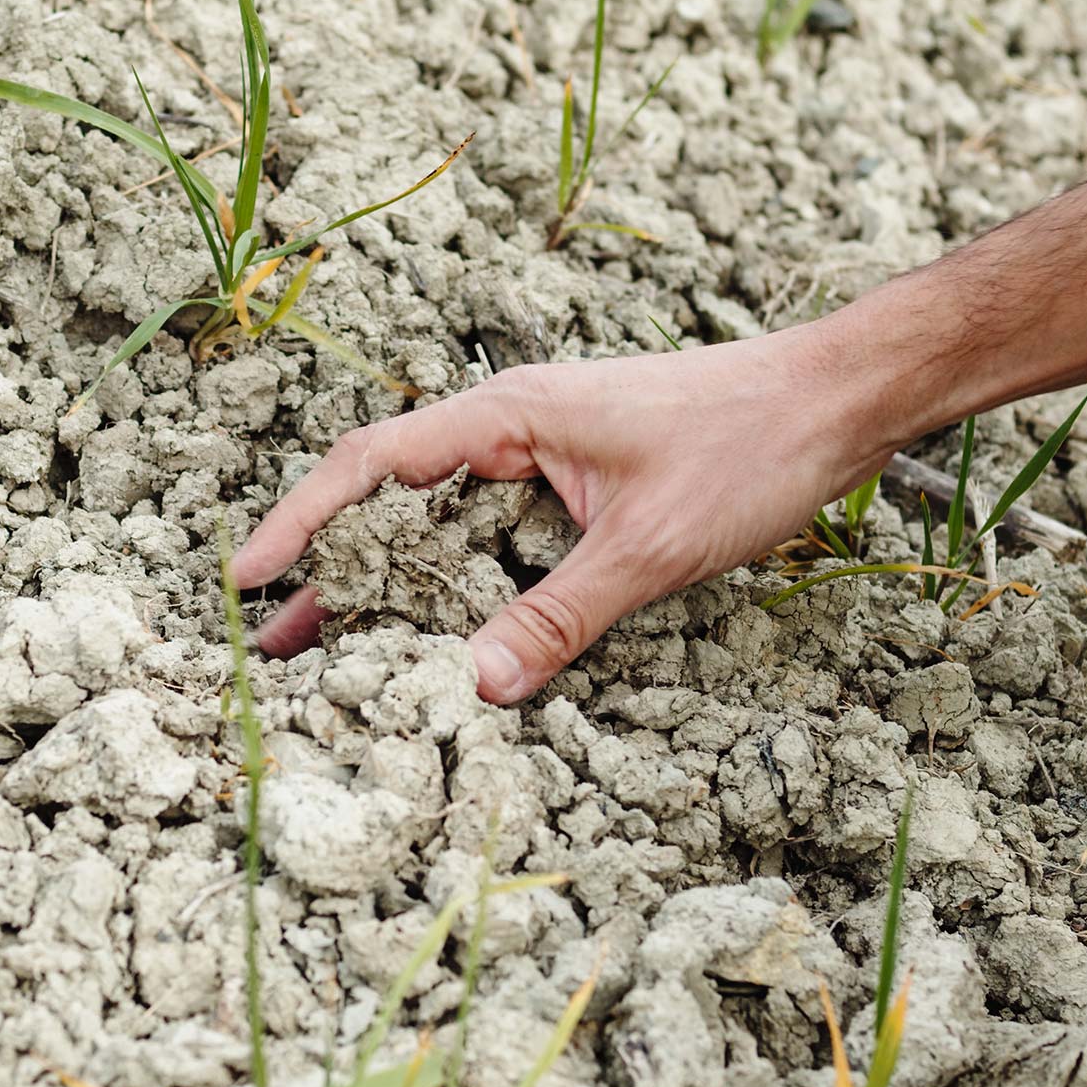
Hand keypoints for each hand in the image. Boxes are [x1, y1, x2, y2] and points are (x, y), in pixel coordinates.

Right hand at [230, 319, 896, 702]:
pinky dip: (457, 580)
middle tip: (275, 646)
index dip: (301, 520)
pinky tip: (445, 630)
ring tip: (332, 651)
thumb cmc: (751, 444)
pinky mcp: (578, 482)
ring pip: (441, 520)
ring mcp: (545, 454)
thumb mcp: (651, 546)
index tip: (244, 576)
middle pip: (391, 499)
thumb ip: (561, 614)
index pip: (372, 464)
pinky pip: (493, 532)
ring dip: (391, 581)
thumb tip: (478, 687)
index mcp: (508, 415)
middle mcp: (513, 427)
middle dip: (331, 570)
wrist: (842, 399)